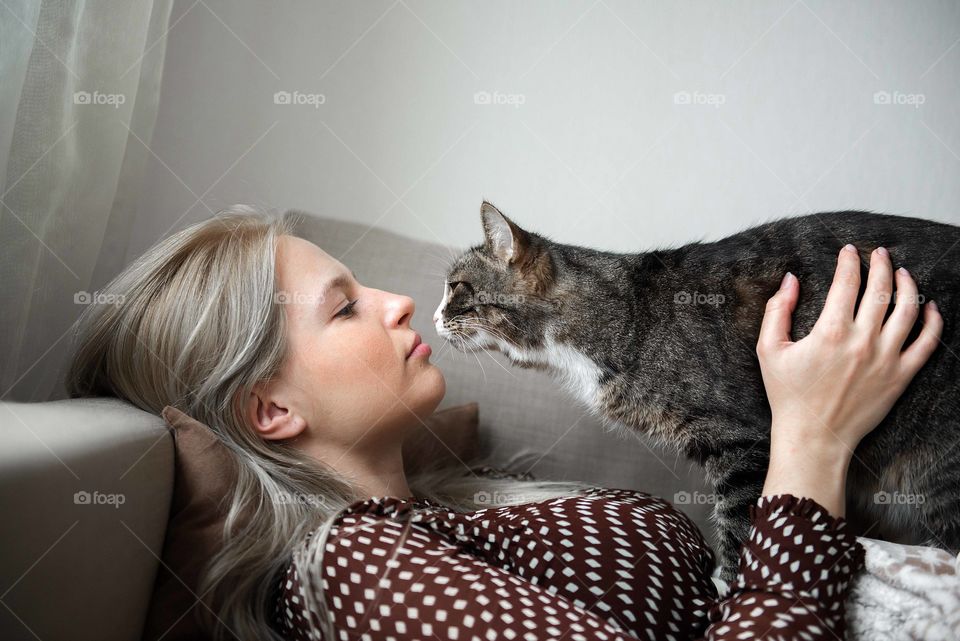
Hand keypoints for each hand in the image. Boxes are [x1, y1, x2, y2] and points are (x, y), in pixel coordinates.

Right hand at [756, 244, 942, 515]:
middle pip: (881, 291)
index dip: (849, 262)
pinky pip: (926, 343)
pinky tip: (929, 307)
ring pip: (908, 311)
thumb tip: (790, 280)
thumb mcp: (768, 350)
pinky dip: (932, 321)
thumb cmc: (788, 395)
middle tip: (879, 253)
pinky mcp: (900, 377)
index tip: (848, 251)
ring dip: (907, 286)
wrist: (813, 437)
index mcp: (831, 332)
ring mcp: (886, 359)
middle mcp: (863, 341)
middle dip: (880, 265)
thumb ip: (777, 311)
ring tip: (902, 273)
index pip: (847, 283)